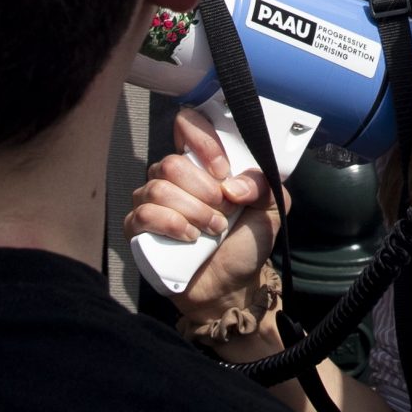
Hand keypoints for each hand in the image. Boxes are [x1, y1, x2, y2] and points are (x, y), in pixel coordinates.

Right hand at [123, 105, 282, 323]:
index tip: (223, 170)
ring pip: (157, 188)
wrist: (231, 287)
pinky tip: (189, 239)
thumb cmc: (246, 243)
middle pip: (171, 163)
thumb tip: (233, 185)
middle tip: (224, 212)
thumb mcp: (272, 210)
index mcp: (202, 163)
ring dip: (193, 212)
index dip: (202, 142)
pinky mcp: (139, 230)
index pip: (186, 124)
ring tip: (213, 230)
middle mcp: (173, 177)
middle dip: (204, 191)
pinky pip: (142, 214)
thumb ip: (265, 184)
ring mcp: (152, 202)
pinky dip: (171, 225)